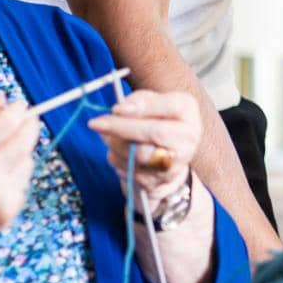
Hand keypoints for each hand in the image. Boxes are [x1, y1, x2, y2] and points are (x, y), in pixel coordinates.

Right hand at [0, 96, 39, 249]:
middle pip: (23, 138)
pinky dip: (15, 174)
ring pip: (27, 158)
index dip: (16, 111)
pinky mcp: (6, 213)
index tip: (18, 105)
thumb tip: (5, 99)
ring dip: (20, 151)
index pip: (6, 122)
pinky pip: (22, 181)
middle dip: (26, 125)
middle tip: (24, 120)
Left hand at [87, 90, 199, 204]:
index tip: (115, 109)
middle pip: (155, 132)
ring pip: (139, 154)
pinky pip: (132, 171)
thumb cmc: (156, 122)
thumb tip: (120, 110)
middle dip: (121, 127)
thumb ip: (138, 100)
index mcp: (188, 111)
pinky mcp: (162, 182)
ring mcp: (178, 162)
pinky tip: (120, 153)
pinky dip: (118, 161)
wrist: (168, 156)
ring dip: (116, 145)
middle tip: (95, 123)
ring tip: (109, 138)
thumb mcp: (151, 102)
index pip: (171, 106)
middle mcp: (188, 137)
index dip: (142, 107)